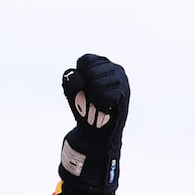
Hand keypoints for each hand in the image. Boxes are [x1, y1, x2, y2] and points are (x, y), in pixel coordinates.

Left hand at [59, 54, 129, 191]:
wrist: (93, 133)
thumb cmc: (83, 109)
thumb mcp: (71, 91)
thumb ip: (69, 79)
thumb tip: (77, 76)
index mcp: (102, 63)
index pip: (84, 60)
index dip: (79, 77)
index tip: (83, 89)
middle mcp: (115, 68)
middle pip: (90, 72)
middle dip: (86, 89)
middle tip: (91, 99)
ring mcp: (122, 80)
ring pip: (97, 83)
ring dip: (93, 98)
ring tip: (99, 104)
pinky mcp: (125, 94)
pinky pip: (104, 94)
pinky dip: (100, 104)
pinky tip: (105, 108)